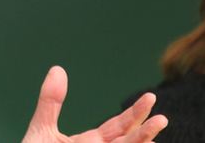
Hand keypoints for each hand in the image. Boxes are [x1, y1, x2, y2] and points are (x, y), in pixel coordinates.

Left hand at [23, 66, 166, 142]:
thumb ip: (51, 102)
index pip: (119, 126)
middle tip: (161, 118)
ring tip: (153, 142)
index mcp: (91, 141)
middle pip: (128, 141)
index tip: (150, 97)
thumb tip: (58, 69)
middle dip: (145, 131)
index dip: (135, 113)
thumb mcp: (42, 128)